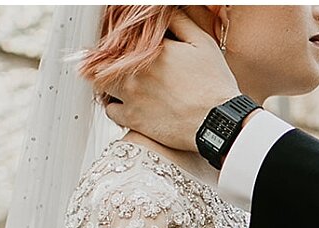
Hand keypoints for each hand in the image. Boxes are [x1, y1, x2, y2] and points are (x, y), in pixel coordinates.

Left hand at [105, 12, 241, 150]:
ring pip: (101, 82)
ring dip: (108, 80)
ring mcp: (130, 95)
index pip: (127, 36)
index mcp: (151, 49)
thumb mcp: (203, 44)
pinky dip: (115, 105)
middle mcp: (135, 70)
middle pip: (106, 57)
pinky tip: (126, 103)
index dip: (127, 39)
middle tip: (121, 62)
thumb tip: (164, 12)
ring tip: (120, 82)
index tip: (133, 45)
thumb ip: (179, 22)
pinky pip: (110, 110)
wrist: (216, 124)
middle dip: (111, 58)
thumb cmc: (214, 86)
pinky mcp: (132, 119)